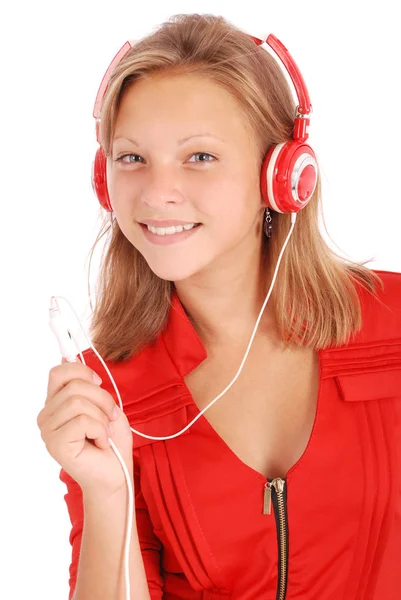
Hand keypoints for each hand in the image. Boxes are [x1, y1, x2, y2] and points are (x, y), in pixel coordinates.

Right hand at [37, 358, 133, 497]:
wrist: (117, 473)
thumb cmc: (111, 440)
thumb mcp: (103, 405)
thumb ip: (87, 385)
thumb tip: (68, 357)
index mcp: (56, 403)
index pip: (58, 372)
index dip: (81, 370)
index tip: (98, 382)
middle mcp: (46, 416)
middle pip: (74, 385)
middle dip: (102, 398)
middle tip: (110, 417)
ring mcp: (48, 431)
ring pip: (78, 402)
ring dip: (102, 417)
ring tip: (103, 433)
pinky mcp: (56, 444)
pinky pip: (83, 421)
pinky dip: (100, 430)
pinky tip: (99, 443)